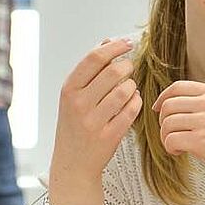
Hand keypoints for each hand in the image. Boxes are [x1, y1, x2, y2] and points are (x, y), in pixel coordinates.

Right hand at [49, 39, 141, 191]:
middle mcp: (79, 104)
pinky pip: (132, 110)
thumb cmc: (75, 126)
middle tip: (129, 69)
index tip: (127, 43)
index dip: (114, 47)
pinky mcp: (109, 136)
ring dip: (132, 86)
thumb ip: (90, 70)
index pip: (93, 59)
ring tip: (129, 89)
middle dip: (127, 66)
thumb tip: (108, 41)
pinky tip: (132, 103)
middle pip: (113, 72)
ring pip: (125, 90)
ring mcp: (93, 121)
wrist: (72, 163)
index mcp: (69, 90)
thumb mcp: (73, 96)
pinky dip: (136, 102)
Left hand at [152, 80, 204, 183]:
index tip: (158, 109)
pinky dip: (170, 148)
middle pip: (168, 105)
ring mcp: (204, 121)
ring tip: (178, 146)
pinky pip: (170, 140)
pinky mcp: (201, 141)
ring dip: (166, 137)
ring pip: (166, 123)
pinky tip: (180, 152)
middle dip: (164, 121)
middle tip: (171, 134)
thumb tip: (175, 109)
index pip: (177, 87)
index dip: (163, 98)